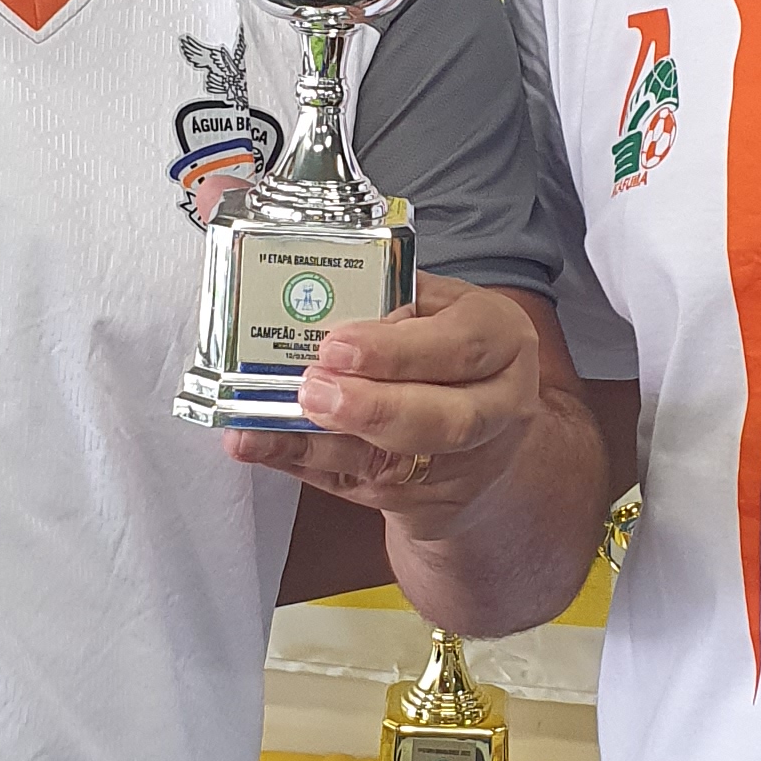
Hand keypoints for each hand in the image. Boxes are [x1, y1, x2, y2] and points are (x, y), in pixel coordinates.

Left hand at [224, 275, 547, 529]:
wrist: (487, 432)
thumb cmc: (448, 351)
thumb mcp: (437, 305)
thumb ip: (386, 291)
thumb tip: (291, 261)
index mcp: (502, 339)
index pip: (461, 346)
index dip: (397, 350)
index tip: (338, 344)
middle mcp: (497, 406)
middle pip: (447, 420)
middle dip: (372, 407)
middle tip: (312, 388)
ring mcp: (466, 462)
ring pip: (400, 464)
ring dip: (327, 444)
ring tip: (268, 425)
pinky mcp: (426, 499)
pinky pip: (359, 485)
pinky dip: (302, 464)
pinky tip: (258, 447)